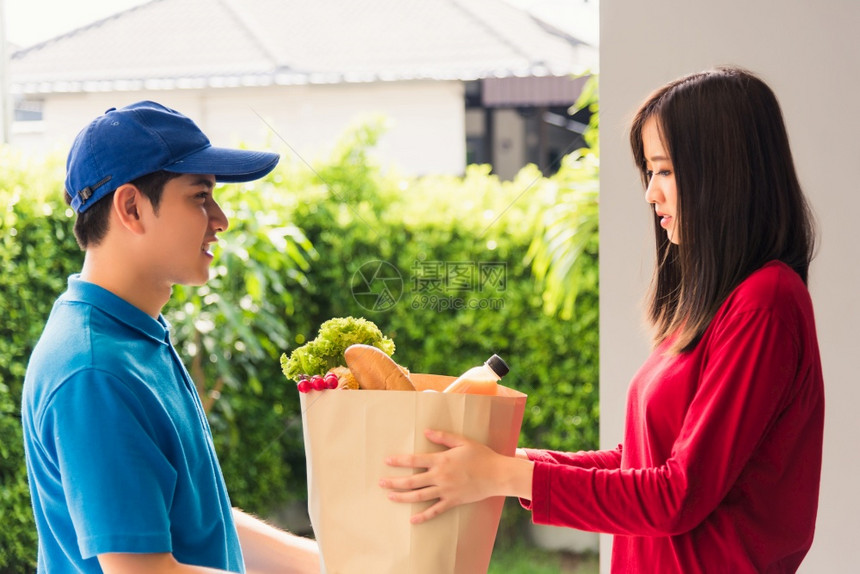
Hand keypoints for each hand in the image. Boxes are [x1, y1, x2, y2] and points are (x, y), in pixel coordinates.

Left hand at [379, 429, 532, 523]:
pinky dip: (423, 517)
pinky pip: (435, 511)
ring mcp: (445, 491)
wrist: (497, 475)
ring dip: (402, 497)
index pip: (414, 461)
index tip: (387, 461)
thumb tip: (426, 432)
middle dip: (394, 482)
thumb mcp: (462, 441)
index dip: (399, 461)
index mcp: (441, 461)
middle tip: (381, 482)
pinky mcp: (452, 502)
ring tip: (389, 497)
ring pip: (419, 496)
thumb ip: (443, 437)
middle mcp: (440, 477)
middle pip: (412, 481)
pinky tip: (412, 520)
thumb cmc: (481, 455)